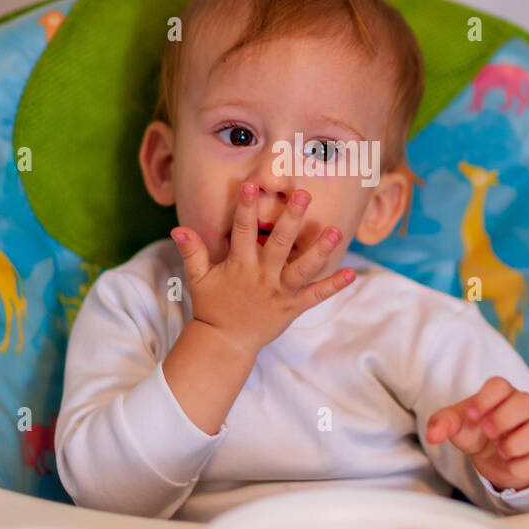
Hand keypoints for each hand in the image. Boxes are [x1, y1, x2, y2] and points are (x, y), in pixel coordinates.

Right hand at [169, 181, 354, 355]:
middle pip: (278, 243)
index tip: (251, 185)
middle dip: (291, 219)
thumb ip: (192, 252)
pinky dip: (333, 286)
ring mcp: (280, 292)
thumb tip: (178, 227)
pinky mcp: (293, 307)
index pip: (242, 231)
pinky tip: (351, 273)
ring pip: (302, 269)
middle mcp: (262, 276)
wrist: (225, 343)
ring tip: (335, 231)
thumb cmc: (212, 306)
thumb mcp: (198, 278)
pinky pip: (316, 296)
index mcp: (240, 265)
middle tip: (303, 195)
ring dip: (319, 250)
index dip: (246, 207)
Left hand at [424, 377, 528, 491]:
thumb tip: (432, 435)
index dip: (485, 398)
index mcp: (501, 395)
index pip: (500, 385)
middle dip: (503, 418)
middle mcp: (521, 409)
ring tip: (499, 449)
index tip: (471, 414)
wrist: (494, 459)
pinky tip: (508, 463)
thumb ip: (442, 423)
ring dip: (514, 442)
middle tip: (487, 431)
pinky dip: (519, 465)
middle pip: (525, 401)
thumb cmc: (477, 432)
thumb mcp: (458, 425)